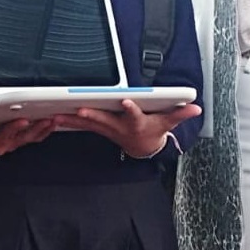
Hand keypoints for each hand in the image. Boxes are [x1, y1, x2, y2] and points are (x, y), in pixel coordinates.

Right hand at [0, 116, 55, 155]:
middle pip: (6, 139)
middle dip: (14, 129)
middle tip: (21, 120)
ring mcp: (9, 143)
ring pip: (24, 139)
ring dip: (36, 129)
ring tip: (44, 119)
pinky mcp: (21, 140)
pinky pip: (35, 138)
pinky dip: (44, 129)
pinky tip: (51, 121)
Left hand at [52, 99, 201, 158]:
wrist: (141, 147)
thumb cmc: (152, 131)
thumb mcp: (167, 123)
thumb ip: (179, 113)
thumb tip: (195, 108)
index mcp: (136, 123)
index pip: (135, 115)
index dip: (131, 109)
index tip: (126, 101)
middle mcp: (119, 126)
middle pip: (105, 120)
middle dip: (93, 115)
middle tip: (80, 111)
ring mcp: (107, 128)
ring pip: (88, 123)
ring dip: (72, 120)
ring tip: (56, 115)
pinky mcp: (98, 127)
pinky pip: (81, 125)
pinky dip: (68, 121)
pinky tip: (53, 118)